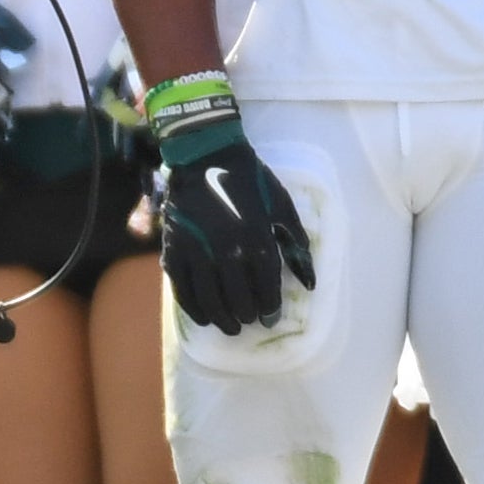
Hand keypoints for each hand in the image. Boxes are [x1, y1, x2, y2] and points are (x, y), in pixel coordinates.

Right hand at [160, 125, 314, 334]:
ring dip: (222, 319)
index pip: (266, 287)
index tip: (271, 319)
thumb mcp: (283, 208)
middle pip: (238, 298)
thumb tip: (310, 283)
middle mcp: (226, 251)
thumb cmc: (251, 182)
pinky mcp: (174, 250)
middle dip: (247, 315)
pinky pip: (183, 290)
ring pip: (210, 300)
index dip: (270, 308)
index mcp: (256, 240)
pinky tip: (205, 317)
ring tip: (231, 327)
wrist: (206, 157)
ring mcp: (197, 252)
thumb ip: (297, 246)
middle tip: (250, 321)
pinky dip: (195, 309)